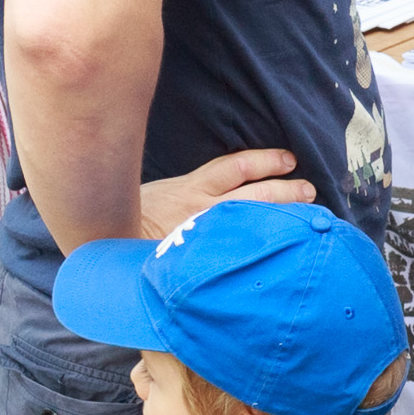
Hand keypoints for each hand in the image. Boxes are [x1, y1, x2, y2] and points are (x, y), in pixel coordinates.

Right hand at [137, 145, 309, 242]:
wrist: (105, 242)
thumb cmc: (131, 219)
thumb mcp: (157, 196)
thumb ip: (186, 193)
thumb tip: (217, 187)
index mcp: (191, 188)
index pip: (236, 168)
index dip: (265, 162)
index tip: (288, 160)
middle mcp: (200, 207)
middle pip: (254, 193)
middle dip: (285, 190)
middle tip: (309, 190)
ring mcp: (202, 233)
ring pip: (251, 219)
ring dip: (281, 214)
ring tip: (305, 213)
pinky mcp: (196, 254)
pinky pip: (235, 247)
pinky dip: (259, 248)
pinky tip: (279, 251)